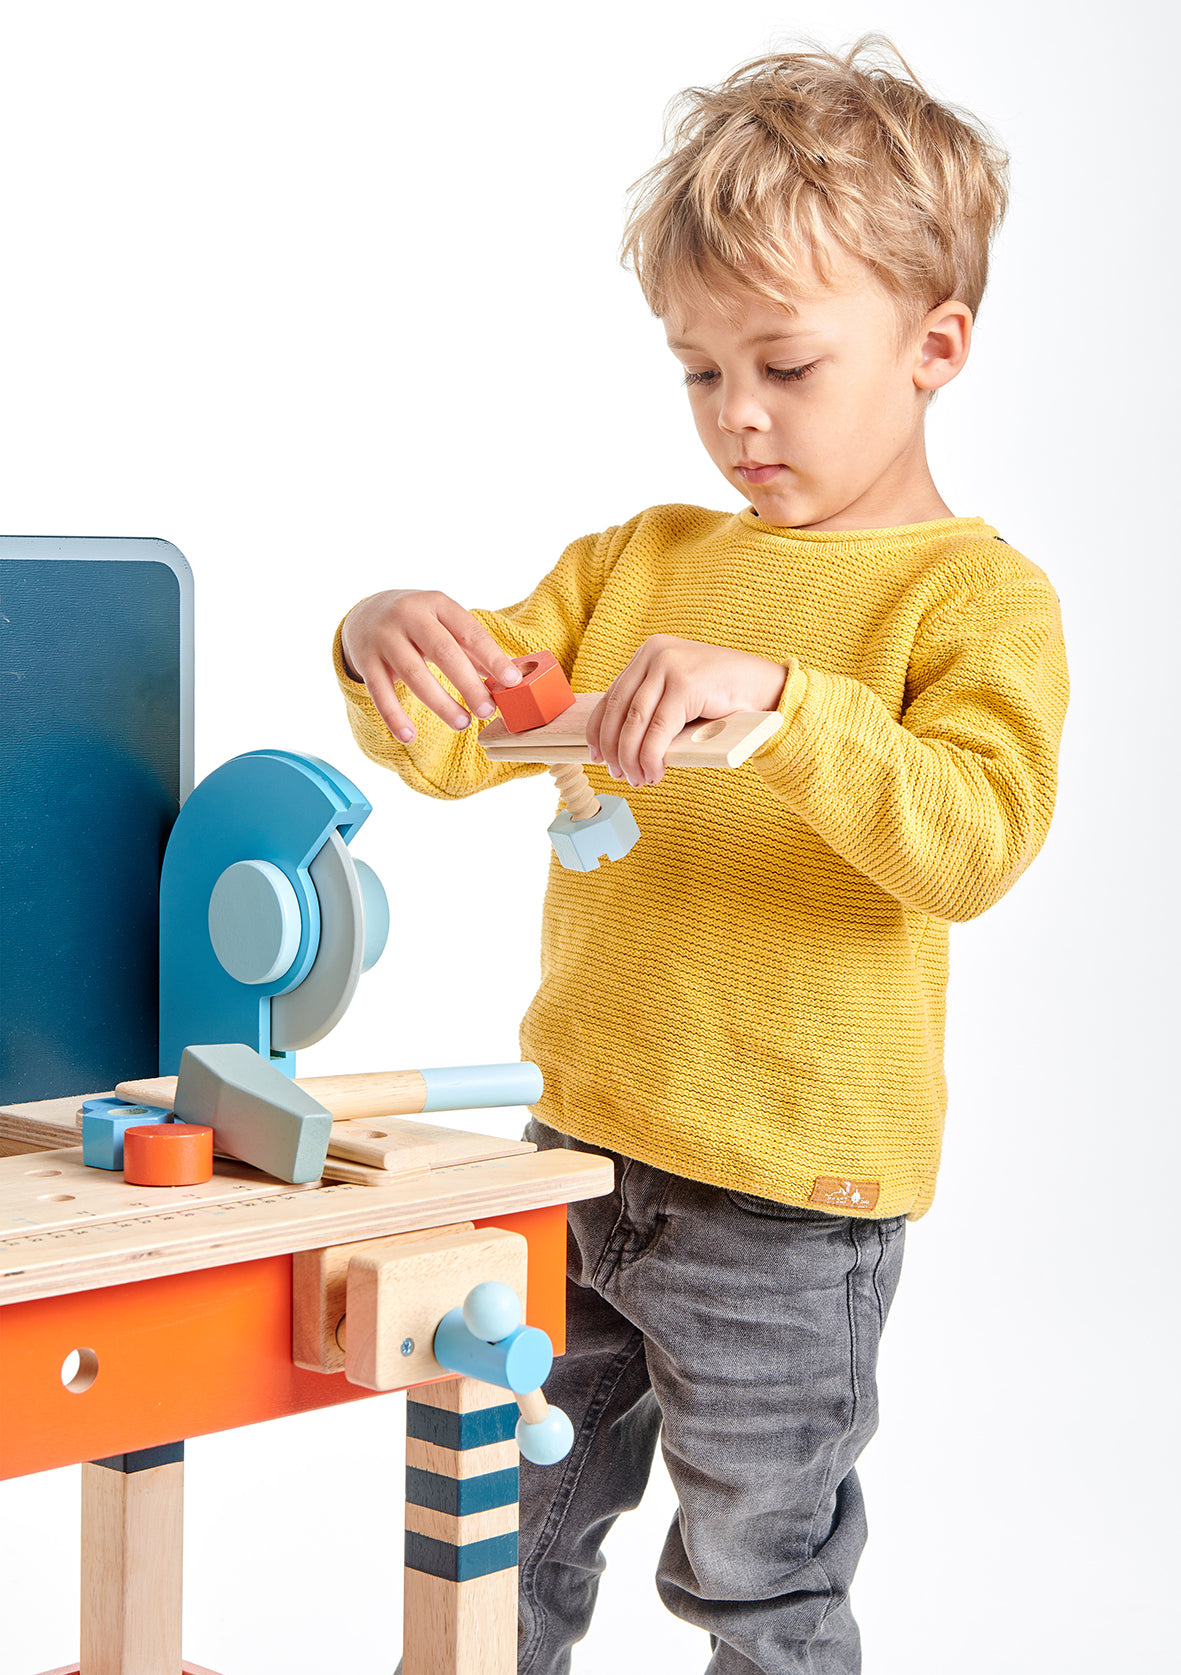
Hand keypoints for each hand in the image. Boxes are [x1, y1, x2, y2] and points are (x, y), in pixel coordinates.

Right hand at [340, 589, 520, 741]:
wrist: (366, 613)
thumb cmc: (419, 624)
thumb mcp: (445, 624)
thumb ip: (472, 649)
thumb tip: (506, 680)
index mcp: (437, 603)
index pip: (469, 632)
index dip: (492, 657)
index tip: (512, 681)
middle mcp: (409, 615)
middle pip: (443, 652)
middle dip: (468, 685)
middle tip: (487, 711)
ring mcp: (384, 637)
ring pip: (414, 674)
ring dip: (440, 703)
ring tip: (462, 723)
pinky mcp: (365, 660)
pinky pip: (380, 692)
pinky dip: (394, 716)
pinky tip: (409, 735)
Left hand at [586, 636, 787, 786]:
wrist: (767, 688)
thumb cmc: (724, 698)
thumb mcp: (679, 695)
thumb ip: (653, 706)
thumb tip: (618, 744)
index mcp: (650, 653)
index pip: (612, 695)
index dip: (599, 729)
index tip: (596, 754)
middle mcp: (655, 654)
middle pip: (618, 709)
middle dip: (613, 748)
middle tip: (618, 774)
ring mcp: (669, 665)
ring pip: (635, 722)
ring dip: (631, 757)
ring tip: (637, 778)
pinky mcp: (685, 684)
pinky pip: (658, 729)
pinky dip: (651, 755)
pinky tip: (653, 772)